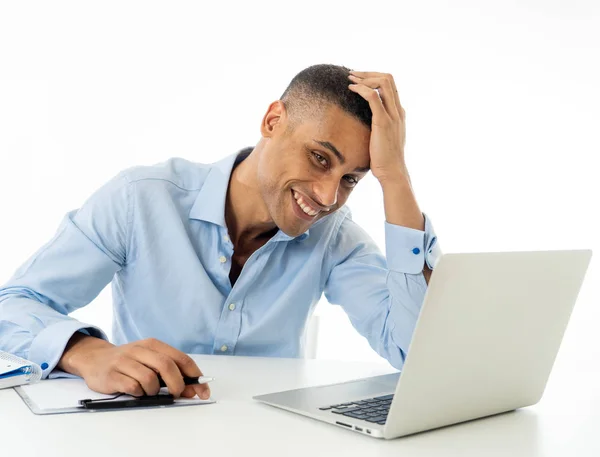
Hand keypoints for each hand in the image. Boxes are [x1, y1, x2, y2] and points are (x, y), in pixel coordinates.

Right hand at [58, 334, 210, 398]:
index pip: (181, 358)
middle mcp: (140, 349)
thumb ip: (172, 373)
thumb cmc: (130, 362)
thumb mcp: (151, 361)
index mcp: (154, 344)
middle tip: (178, 394)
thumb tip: (193, 390)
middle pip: (166, 366)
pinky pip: (132, 387)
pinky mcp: (112, 374)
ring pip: (149, 378)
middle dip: (177, 384)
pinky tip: (136, 391)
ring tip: (149, 391)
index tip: (203, 390)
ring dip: (154, 390)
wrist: (96, 359)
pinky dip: (139, 393)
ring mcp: (124, 361)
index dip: (195, 375)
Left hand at [348, 71, 406, 182]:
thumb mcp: (383, 140)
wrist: (392, 172)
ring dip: (364, 78)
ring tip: (350, 79)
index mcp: (399, 114)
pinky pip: (373, 97)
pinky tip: (351, 89)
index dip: (374, 78)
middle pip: (388, 79)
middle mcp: (398, 111)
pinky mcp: (383, 122)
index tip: (359, 80)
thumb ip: (379, 129)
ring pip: (383, 83)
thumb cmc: (384, 160)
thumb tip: (365, 127)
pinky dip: (362, 89)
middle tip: (352, 75)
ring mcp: (392, 116)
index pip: (390, 86)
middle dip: (368, 73)